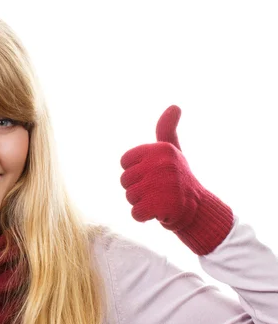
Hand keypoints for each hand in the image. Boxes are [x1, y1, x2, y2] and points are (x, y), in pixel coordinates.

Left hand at [119, 105, 233, 254]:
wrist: (198, 209)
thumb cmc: (178, 177)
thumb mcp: (172, 150)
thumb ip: (166, 129)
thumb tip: (175, 106)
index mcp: (160, 149)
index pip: (124, 162)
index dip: (134, 171)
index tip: (151, 174)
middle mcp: (162, 164)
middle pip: (124, 181)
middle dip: (137, 189)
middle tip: (156, 190)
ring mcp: (163, 185)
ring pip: (129, 197)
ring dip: (140, 203)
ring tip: (158, 200)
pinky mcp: (162, 205)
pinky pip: (136, 213)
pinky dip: (143, 217)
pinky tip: (158, 213)